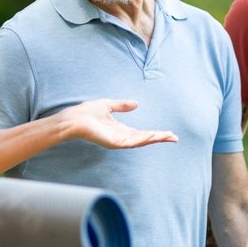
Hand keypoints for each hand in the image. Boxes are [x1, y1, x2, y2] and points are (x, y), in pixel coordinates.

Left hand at [61, 99, 177, 147]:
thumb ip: (122, 105)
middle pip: (144, 138)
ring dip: (155, 138)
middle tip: (174, 137)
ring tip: (168, 136)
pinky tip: (152, 136)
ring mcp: (117, 141)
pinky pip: (131, 142)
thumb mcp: (108, 105)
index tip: (168, 132)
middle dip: (159, 138)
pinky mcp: (113, 143)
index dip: (155, 133)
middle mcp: (121, 137)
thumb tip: (136, 104)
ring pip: (140, 141)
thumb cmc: (86, 113)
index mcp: (120, 130)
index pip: (141, 133)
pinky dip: (143, 139)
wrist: (73, 118)